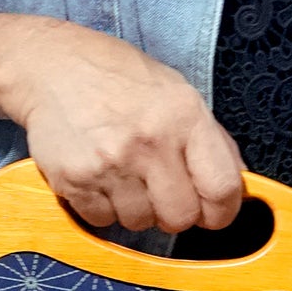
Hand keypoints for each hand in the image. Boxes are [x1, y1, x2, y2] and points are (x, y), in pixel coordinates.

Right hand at [0, 19, 245, 234]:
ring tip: (126, 175)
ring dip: (137, 209)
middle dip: (176, 214)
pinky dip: (104, 208)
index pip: (222, 188)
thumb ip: (211, 140)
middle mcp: (151, 142)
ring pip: (140, 223)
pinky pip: (102, 221)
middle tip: (164, 194)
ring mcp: (110, 163)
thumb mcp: (179, 93)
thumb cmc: (122, 80)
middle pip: (181, 217)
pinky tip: (101, 176)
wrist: (53, 67)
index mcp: (186, 118)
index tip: (214, 214)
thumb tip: (238, 187)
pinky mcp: (74, 179)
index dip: (223, 212)